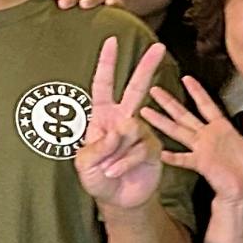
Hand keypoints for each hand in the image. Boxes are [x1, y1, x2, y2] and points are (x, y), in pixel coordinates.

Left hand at [75, 37, 167, 210]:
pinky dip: (125, 162)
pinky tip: (117, 172)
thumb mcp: (84, 163)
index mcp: (102, 116)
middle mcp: (123, 119)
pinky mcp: (153, 147)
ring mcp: (139, 132)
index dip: (106, 64)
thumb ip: (96, 147)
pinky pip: (139, 148)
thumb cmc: (98, 178)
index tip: (111, 42)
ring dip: (115, 153)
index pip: (102, 85)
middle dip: (146, 67)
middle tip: (159, 47)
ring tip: (107, 169)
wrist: (118, 200)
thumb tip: (118, 131)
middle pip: (135, 88)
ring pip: (131, 129)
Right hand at [142, 78, 242, 210]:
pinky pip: (184, 159)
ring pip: (178, 131)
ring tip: (146, 112)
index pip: (206, 105)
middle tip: (154, 90)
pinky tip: (160, 153)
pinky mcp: (200, 163)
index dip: (197, 92)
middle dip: (169, 102)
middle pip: (184, 115)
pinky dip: (172, 157)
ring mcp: (201, 149)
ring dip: (162, 122)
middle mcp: (207, 137)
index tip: (186, 78)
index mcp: (221, 129)